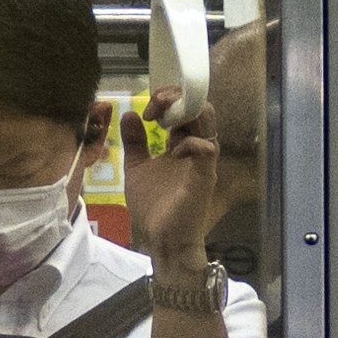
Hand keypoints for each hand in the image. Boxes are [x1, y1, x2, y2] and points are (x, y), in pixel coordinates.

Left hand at [120, 86, 221, 272]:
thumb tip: (130, 114)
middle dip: (177, 98)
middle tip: (155, 104)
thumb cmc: (154, 206)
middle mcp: (196, 148)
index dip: (168, 100)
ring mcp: (202, 161)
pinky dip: (190, 143)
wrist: (162, 239)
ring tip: (163, 118)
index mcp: (181, 145)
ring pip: (208, 121)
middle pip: (199, 108)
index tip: (147, 109)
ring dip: (185, 112)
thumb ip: (135, 142)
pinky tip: (172, 152)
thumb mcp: (137, 168)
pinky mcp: (205, 177)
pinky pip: (207, 149)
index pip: (185, 109)